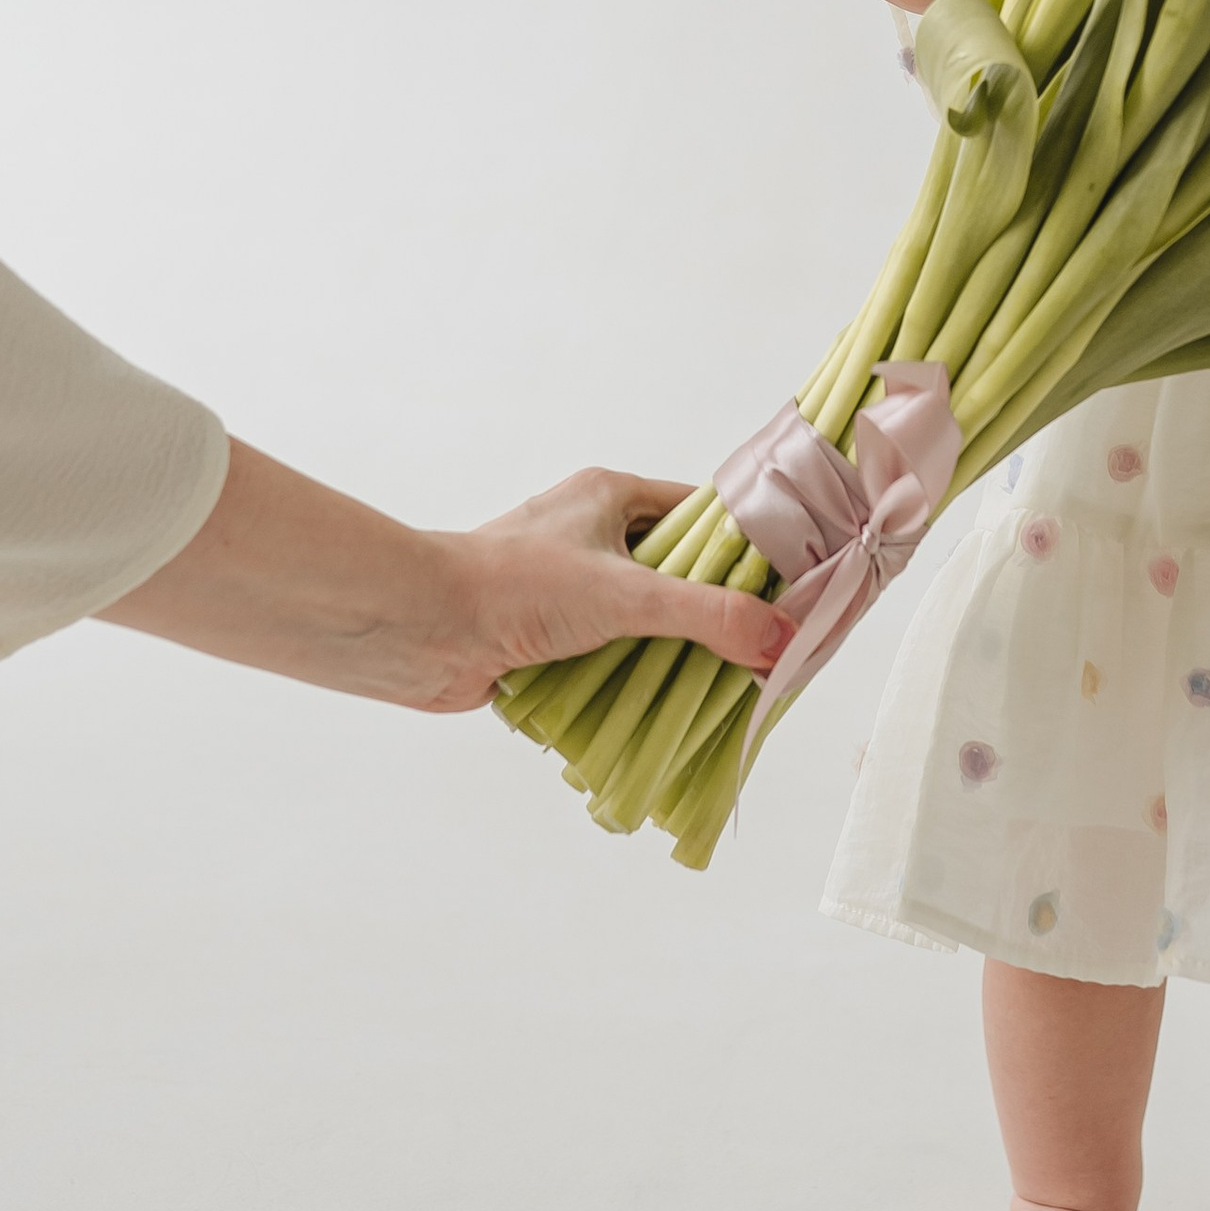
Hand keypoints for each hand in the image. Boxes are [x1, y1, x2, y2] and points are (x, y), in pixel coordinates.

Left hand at [105, 442, 789, 712]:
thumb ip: (709, 616)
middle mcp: (592, 537)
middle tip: (768, 651)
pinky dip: (631, 684)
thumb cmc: (511, 585)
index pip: (705, 516)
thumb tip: (781, 642)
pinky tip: (665, 712)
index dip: (750, 550)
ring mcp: (567, 591)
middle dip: (715, 614)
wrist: (416, 629)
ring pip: (644, 623)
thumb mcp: (627, 593)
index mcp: (613, 498)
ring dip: (671, 656)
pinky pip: (608, 661)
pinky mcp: (545, 640)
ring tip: (726, 690)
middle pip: (679, 575)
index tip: (793, 588)